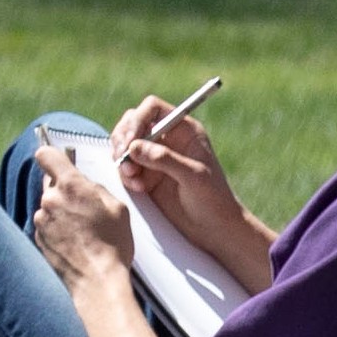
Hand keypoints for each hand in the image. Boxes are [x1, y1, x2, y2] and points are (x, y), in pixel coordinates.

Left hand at [26, 146, 136, 280]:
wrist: (98, 281)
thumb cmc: (113, 244)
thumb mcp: (117, 207)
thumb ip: (95, 188)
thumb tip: (83, 184)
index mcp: (70, 186)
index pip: (46, 155)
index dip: (51, 156)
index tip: (58, 161)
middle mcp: (50, 199)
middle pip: (51, 183)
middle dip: (65, 190)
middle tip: (85, 206)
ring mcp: (40, 219)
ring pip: (49, 205)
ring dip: (61, 211)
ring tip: (83, 229)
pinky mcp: (37, 237)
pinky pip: (47, 224)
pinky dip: (57, 228)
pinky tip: (75, 241)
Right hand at [114, 99, 280, 295]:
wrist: (214, 228)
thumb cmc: (213, 199)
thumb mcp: (193, 177)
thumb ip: (165, 159)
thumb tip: (134, 147)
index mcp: (184, 130)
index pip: (153, 108)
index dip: (137, 119)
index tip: (130, 141)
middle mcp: (168, 139)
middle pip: (133, 122)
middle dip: (124, 139)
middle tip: (122, 159)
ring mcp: (155, 157)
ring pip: (125, 144)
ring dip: (122, 159)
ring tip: (131, 177)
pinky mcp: (147, 175)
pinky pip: (125, 166)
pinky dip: (125, 175)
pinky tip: (138, 188)